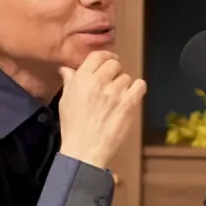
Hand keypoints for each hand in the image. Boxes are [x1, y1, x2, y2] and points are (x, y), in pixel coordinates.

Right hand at [58, 51, 146, 168]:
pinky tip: (130, 98)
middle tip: (111, 85)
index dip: (106, 57)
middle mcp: (98, 82)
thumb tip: (66, 68)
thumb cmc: (73, 127)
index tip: (109, 62)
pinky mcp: (129, 103)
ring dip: (124, 86)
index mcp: (82, 79)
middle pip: (114, 64)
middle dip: (114, 73)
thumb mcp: (65, 101)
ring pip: (126, 77)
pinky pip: (140, 85)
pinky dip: (137, 90)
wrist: (85, 150)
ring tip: (116, 100)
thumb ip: (70, 81)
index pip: (98, 55)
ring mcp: (115, 92)